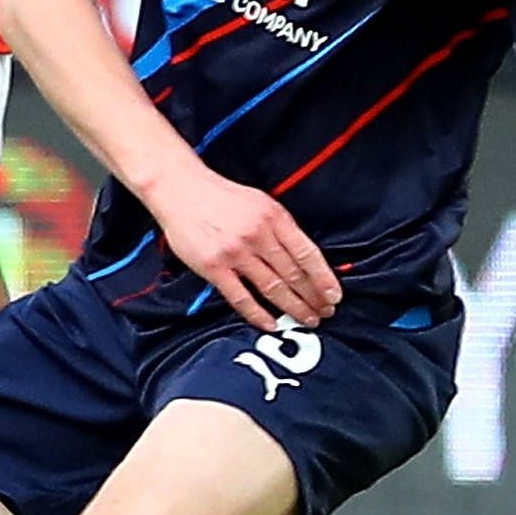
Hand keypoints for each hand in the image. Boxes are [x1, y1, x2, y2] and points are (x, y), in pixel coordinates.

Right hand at [138, 161, 339, 333]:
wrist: (180, 190)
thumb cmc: (221, 197)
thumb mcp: (261, 203)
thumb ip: (280, 228)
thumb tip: (302, 258)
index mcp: (274, 218)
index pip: (307, 254)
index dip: (324, 278)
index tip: (335, 295)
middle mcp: (258, 236)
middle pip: (293, 274)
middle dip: (313, 297)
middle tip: (325, 312)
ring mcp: (235, 253)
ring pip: (272, 288)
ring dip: (293, 308)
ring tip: (306, 320)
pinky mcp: (213, 267)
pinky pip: (241, 297)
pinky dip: (258, 314)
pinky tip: (271, 324)